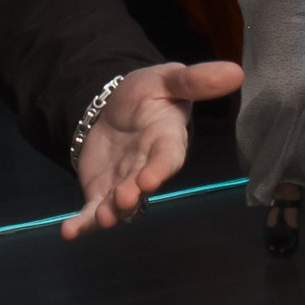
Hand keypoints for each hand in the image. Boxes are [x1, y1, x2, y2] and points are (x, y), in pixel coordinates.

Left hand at [64, 60, 240, 237]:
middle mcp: (147, 167)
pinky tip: (69, 233)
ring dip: (111, 212)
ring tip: (102, 219)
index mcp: (166, 141)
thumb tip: (235, 71)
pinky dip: (83, 223)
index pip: (168, 157)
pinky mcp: (101, 191)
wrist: (113, 108)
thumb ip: (194, 79)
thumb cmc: (148, 95)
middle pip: (142, 184)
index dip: (160, 168)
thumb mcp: (166, 79)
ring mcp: (124, 182)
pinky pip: (92, 211)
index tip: (150, 177)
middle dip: (132, 194)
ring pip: (120, 203)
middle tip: (122, 199)